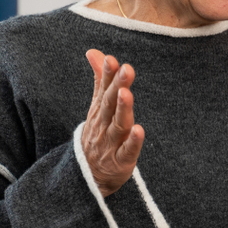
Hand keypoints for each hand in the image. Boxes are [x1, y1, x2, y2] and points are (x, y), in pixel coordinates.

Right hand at [82, 49, 144, 196]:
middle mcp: (104, 124)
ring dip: (123, 109)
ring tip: (126, 93)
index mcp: (100, 111)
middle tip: (126, 69)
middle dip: (117, 86)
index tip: (113, 59)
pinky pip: (127, 151)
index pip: (104, 89)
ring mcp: (111, 143)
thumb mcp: (97, 107)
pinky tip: (139, 130)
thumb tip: (94, 51)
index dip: (108, 74)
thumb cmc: (98, 135)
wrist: (88, 175)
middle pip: (110, 104)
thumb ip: (100, 80)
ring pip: (117, 125)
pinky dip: (133, 142)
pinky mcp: (121, 161)